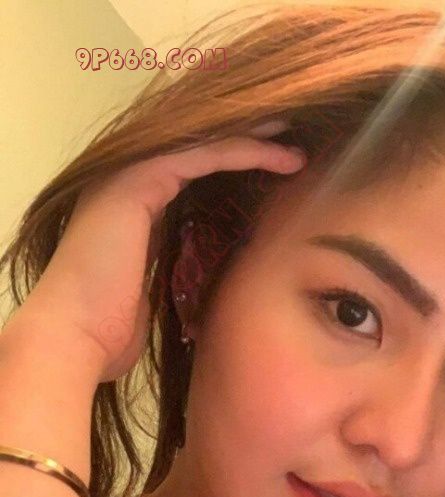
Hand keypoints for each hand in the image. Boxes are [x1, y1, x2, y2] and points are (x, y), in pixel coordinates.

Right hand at [6, 121, 304, 383]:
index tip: (277, 176)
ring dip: (255, 142)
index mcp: (129, 206)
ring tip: (297, 147)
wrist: (77, 335)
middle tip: (294, 145)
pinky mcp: (139, 180)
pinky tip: (279, 157)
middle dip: (247, 144)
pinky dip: (244, 152)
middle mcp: (126, 180)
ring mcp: (128, 175)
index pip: (190, 174)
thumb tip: (211, 283)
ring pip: (204, 144)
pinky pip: (203, 154)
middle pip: (198, 149)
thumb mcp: (156, 290)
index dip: (233, 169)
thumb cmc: (111, 330)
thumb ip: (177, 270)